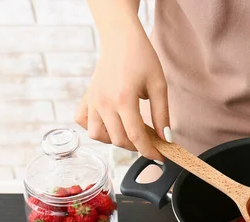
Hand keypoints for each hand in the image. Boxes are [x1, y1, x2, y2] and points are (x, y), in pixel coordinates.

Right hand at [74, 18, 167, 160]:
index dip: (150, 151)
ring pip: (98, 136)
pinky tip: (109, 123)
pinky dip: (95, 128)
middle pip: (118, 140)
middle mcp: (104, 103)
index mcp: (123, 100)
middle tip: (150, 141)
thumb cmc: (142, 58)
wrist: (120, 37)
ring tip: (130, 131)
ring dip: (115, 140)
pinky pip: (83, 122)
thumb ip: (162, 115)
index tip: (161, 156)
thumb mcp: (159, 85)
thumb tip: (166, 139)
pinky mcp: (86, 97)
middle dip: (136, 146)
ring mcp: (92, 101)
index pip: (136, 138)